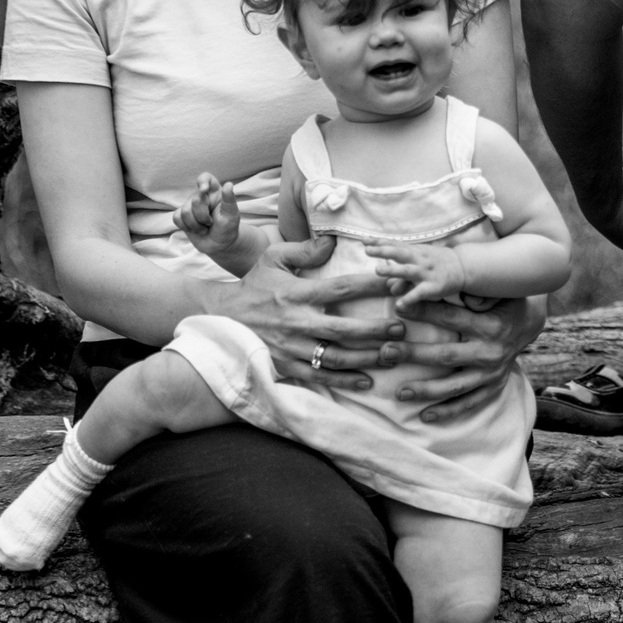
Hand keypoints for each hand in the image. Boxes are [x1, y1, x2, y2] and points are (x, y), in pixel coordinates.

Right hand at [173, 171, 243, 253]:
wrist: (219, 245)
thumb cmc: (228, 228)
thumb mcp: (232, 216)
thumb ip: (229, 201)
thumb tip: (229, 184)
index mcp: (215, 192)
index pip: (206, 178)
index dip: (203, 181)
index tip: (204, 189)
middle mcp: (201, 197)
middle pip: (195, 201)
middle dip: (203, 216)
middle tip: (210, 223)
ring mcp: (190, 206)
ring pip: (184, 211)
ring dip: (196, 225)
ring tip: (204, 229)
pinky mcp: (182, 216)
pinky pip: (176, 218)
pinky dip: (186, 227)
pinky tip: (195, 230)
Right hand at [225, 236, 402, 390]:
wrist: (221, 317)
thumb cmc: (254, 285)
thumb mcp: (273, 258)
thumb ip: (304, 250)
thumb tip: (332, 242)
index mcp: (297, 293)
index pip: (342, 287)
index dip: (372, 285)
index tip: (397, 283)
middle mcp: (297, 322)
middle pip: (344, 328)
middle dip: (376, 329)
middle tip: (402, 328)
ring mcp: (292, 347)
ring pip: (336, 356)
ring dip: (367, 357)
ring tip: (392, 354)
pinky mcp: (286, 366)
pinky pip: (319, 376)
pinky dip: (343, 380)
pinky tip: (366, 380)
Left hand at [369, 239, 464, 308]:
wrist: (462, 267)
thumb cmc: (436, 263)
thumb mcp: (420, 261)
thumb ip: (402, 271)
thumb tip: (387, 284)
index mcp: (414, 251)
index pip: (394, 245)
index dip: (379, 243)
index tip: (363, 240)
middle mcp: (419, 259)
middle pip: (399, 253)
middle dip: (383, 251)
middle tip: (367, 251)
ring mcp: (426, 273)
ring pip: (407, 270)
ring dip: (393, 269)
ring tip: (377, 270)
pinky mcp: (433, 287)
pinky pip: (419, 293)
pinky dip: (409, 298)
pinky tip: (399, 305)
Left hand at [394, 290, 543, 424]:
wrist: (529, 323)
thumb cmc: (502, 301)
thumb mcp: (495, 290)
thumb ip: (471, 290)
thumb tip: (441, 285)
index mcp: (489, 325)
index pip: (452, 318)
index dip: (425, 312)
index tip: (399, 309)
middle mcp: (489, 352)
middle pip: (446, 355)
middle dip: (414, 354)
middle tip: (386, 352)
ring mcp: (491, 374)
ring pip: (455, 386)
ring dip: (426, 390)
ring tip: (399, 393)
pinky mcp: (493, 388)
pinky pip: (469, 403)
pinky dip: (448, 411)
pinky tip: (425, 416)